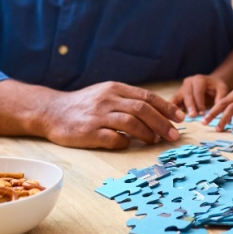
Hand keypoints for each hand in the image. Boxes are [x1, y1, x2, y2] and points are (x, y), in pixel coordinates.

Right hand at [38, 82, 183, 149]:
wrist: (52, 111)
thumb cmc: (85, 105)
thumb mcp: (106, 94)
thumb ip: (128, 100)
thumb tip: (157, 113)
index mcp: (115, 88)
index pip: (146, 97)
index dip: (166, 108)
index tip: (180, 118)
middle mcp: (108, 100)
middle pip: (142, 110)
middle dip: (162, 123)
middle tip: (174, 135)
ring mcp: (98, 116)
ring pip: (131, 123)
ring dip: (147, 134)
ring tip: (155, 141)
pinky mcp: (89, 132)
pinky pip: (113, 139)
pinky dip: (125, 143)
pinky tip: (128, 145)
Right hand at [171, 75, 228, 116]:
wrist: (209, 83)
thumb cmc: (215, 87)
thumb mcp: (222, 88)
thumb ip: (221, 97)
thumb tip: (218, 108)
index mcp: (199, 79)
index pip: (198, 91)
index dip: (200, 102)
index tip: (202, 112)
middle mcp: (188, 82)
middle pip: (187, 94)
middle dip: (190, 106)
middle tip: (193, 116)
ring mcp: (181, 88)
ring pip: (177, 97)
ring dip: (178, 108)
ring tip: (181, 118)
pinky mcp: (177, 95)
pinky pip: (172, 102)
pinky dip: (171, 109)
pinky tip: (170, 118)